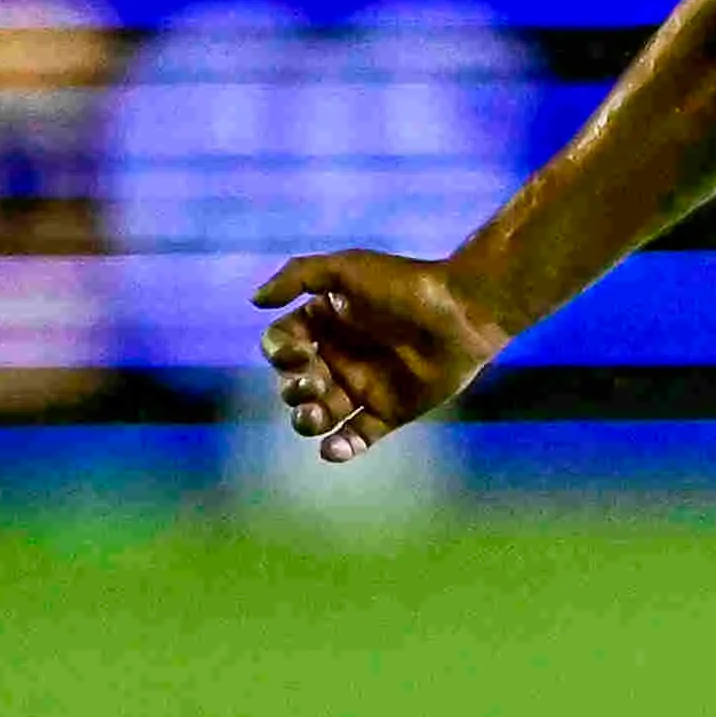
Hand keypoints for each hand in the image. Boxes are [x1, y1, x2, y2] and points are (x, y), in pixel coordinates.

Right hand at [253, 246, 510, 462]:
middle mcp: (338, 357)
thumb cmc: (404, 285)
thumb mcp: (347, 268)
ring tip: (315, 417)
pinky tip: (333, 447)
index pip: (282, 345)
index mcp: (323, 323)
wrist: (462, 312)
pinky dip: (340, 448)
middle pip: (294, 384)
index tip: (299, 353)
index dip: (282, 353)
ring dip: (307, 421)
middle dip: (293, 389)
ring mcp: (362, 387)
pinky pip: (355, 437)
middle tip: (315, 384)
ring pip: (318, 416)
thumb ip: (297, 276)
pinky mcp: (388, 413)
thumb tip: (254, 300)